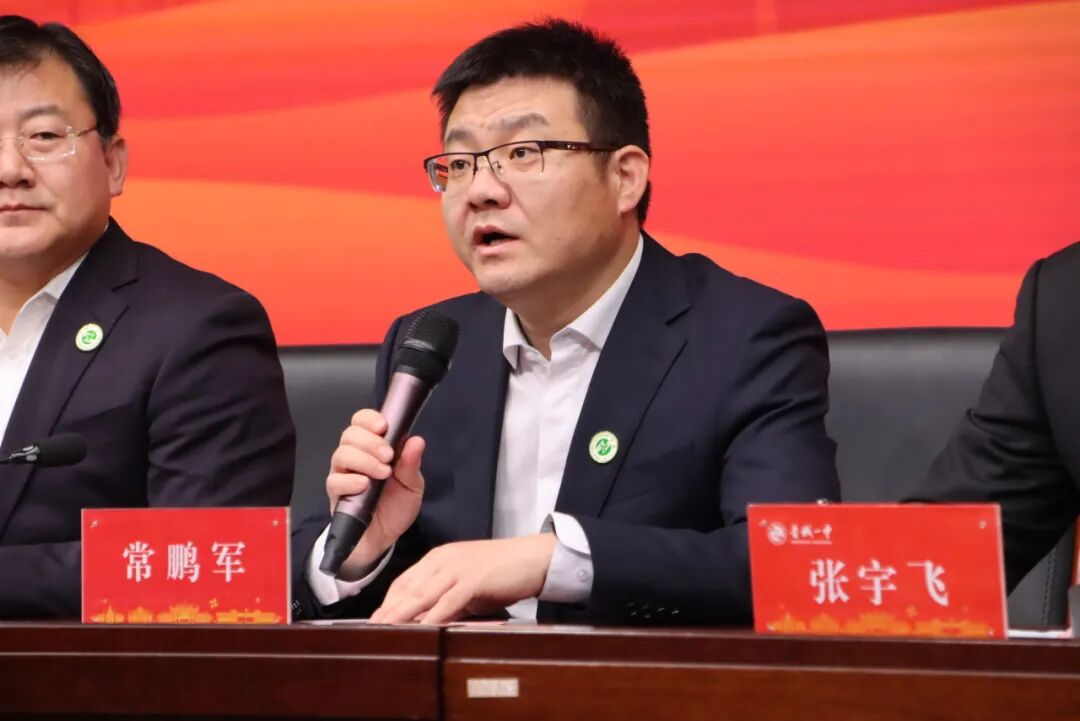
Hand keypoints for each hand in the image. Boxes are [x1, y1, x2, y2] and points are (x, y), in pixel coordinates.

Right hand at [327, 409, 424, 578]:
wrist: (384, 537)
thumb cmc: (395, 506)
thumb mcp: (412, 485)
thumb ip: (411, 464)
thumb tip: (416, 440)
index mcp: (372, 448)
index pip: (361, 422)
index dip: (369, 419)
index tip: (384, 427)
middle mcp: (354, 457)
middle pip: (350, 434)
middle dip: (371, 442)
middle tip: (388, 456)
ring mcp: (343, 474)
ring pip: (341, 454)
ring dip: (364, 460)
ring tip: (382, 473)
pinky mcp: (336, 495)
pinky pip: (334, 481)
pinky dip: (350, 480)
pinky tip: (364, 485)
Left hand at [369, 534, 556, 624]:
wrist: (533, 558)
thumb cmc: (502, 572)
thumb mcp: (468, 586)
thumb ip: (447, 600)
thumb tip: (427, 621)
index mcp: (440, 558)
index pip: (405, 581)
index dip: (388, 602)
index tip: (375, 620)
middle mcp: (444, 559)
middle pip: (408, 588)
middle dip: (388, 610)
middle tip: (371, 629)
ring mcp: (458, 567)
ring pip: (422, 593)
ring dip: (402, 614)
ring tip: (386, 630)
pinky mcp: (473, 578)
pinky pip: (448, 600)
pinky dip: (434, 615)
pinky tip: (423, 628)